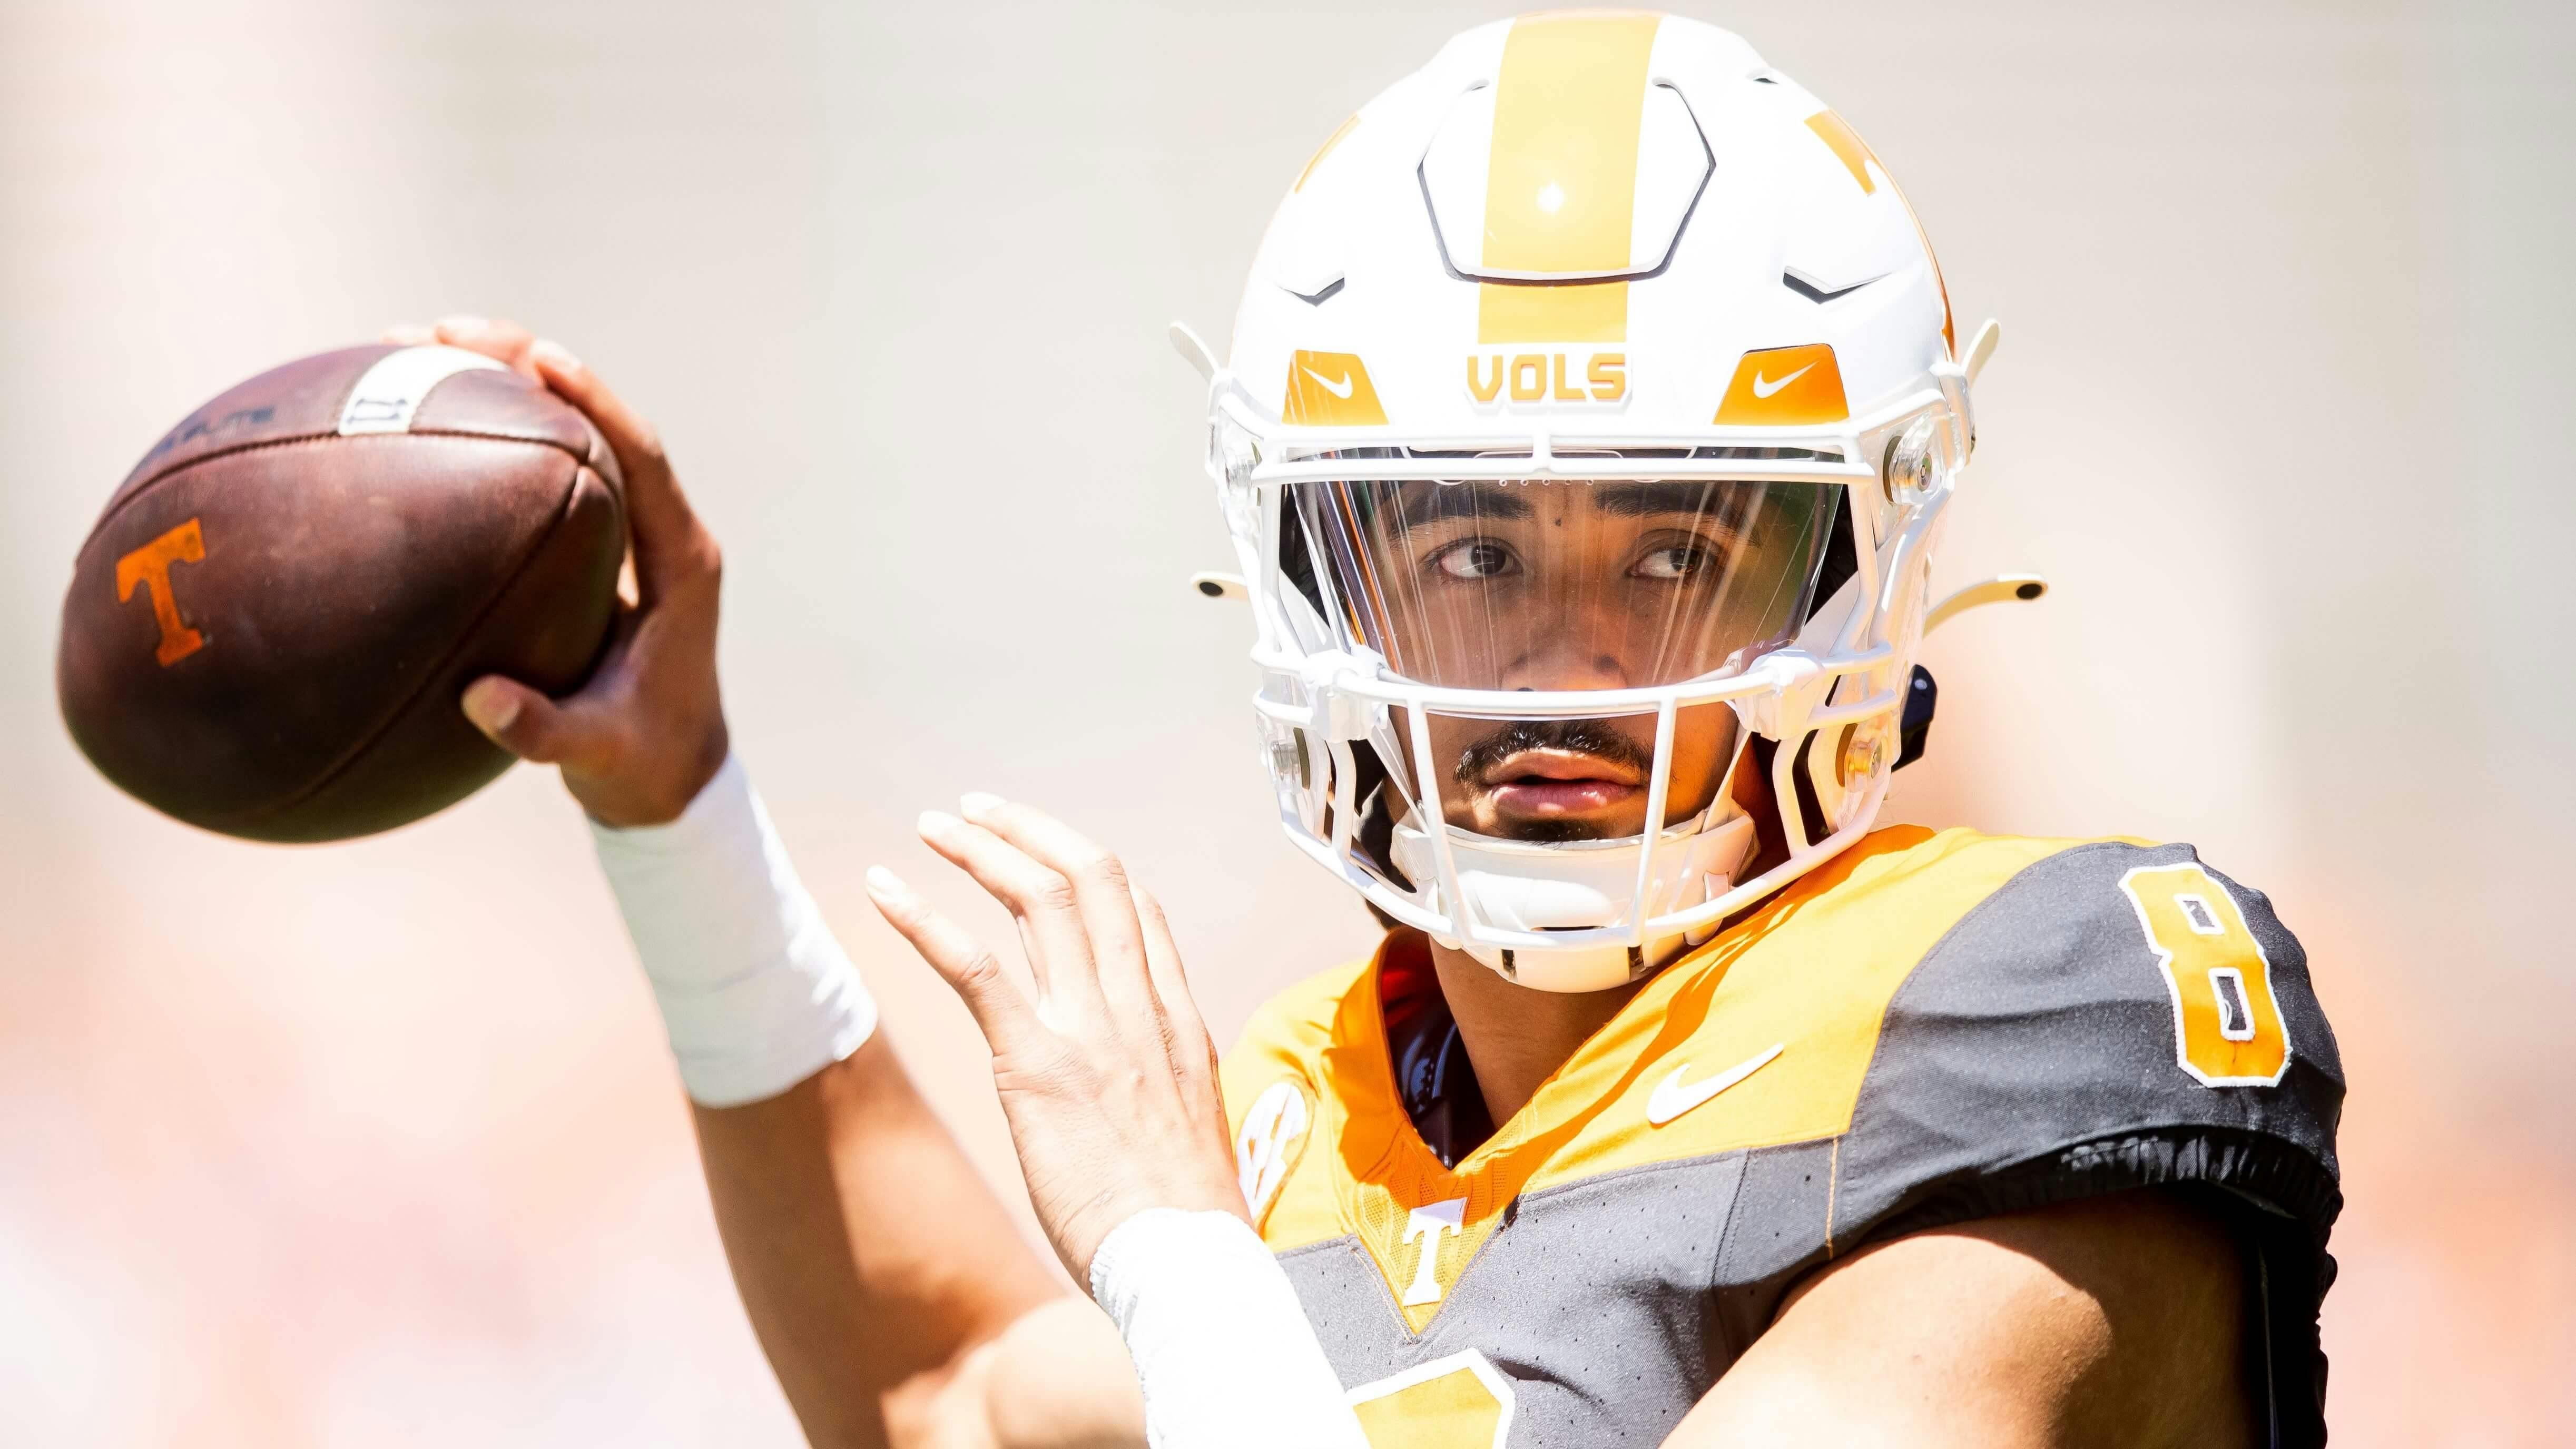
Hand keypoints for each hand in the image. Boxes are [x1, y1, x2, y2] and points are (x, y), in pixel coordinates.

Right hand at [384, 316, 727, 826]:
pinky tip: (414, 417)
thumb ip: (546, 732)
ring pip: (566, 433)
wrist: (670, 776)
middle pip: (597, 420)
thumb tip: (483, 701)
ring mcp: (624, 532)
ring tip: (411, 346)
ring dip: (499, 384)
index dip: (596, 402)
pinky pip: (541, 469)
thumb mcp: (597, 753)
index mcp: (680, 562)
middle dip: (526, 364)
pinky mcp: (590, 543)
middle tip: (440, 331)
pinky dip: (488, 436)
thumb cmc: (642, 762)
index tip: (542, 358)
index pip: (643, 458)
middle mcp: (657, 531)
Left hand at [864, 795, 1245, 1283]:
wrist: (1189, 1262)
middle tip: (978, 808)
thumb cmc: (1189, 1226)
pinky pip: (974, 966)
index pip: (1138, 912)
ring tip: (932, 825)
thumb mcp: (1191, 1134)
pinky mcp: (1036, 1062)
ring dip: (979, 850)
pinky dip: (922, 919)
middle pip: (1091, 879)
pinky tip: (883, 890)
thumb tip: (1136, 1101)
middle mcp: (1138, 1006)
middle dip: (1030, 831)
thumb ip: (1161, 1095)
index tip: (1046, 850)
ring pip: (1038, 898)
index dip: (1089, 868)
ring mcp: (1090, 1027)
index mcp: (1177, 1022)